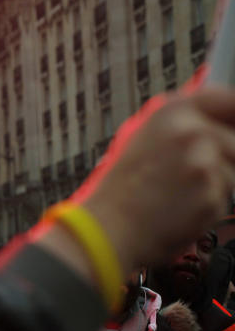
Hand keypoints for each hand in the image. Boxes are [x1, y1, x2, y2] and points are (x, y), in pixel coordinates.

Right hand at [76, 86, 234, 272]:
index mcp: (172, 113)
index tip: (231, 128)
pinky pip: (224, 199)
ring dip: (213, 186)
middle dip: (222, 160)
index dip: (232, 118)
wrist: (108, 228)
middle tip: (191, 176)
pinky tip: (178, 209)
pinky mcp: (212, 196)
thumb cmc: (120, 190)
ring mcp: (204, 164)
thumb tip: (218, 123)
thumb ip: (183, 125)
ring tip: (177, 195)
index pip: (228, 101)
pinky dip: (206, 207)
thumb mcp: (144, 139)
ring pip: (232, 172)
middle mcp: (192, 132)